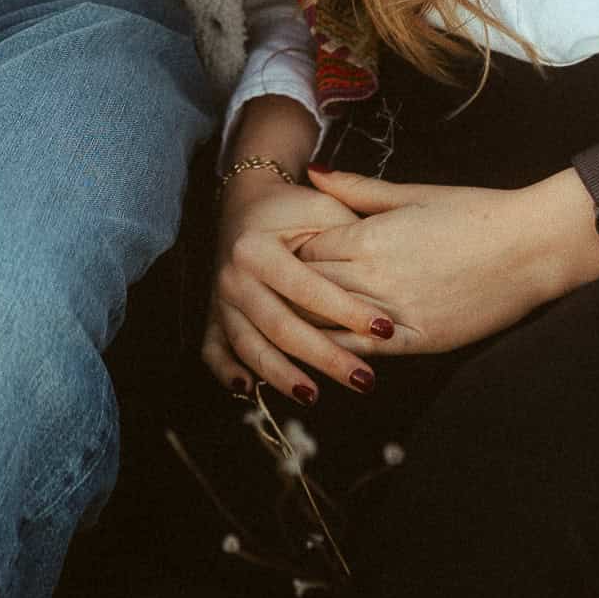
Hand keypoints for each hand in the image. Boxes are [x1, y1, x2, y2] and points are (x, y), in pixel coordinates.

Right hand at [202, 165, 395, 402]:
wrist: (247, 201)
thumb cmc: (295, 208)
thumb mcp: (322, 210)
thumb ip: (347, 241)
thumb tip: (386, 279)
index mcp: (256, 248)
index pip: (306, 288)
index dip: (346, 310)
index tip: (385, 329)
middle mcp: (232, 276)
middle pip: (280, 326)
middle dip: (324, 356)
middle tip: (363, 380)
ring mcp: (220, 299)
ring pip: (249, 345)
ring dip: (280, 375)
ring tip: (313, 396)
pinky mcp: (214, 314)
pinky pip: (213, 350)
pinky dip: (226, 371)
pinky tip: (248, 389)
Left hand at [297, 164, 598, 354]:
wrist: (531, 246)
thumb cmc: (474, 211)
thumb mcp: (412, 192)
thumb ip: (356, 188)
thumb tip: (312, 172)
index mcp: (371, 235)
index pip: (307, 249)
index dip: (290, 252)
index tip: (278, 254)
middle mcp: (377, 276)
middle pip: (311, 288)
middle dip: (289, 288)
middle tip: (271, 291)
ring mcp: (398, 311)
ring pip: (331, 322)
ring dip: (307, 322)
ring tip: (286, 322)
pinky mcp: (420, 339)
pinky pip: (367, 350)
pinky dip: (343, 349)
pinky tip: (326, 351)